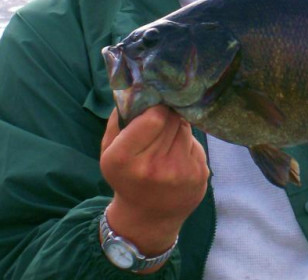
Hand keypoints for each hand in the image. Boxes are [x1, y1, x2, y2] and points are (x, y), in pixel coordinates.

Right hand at [100, 106, 208, 258]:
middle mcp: (152, 167)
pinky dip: (188, 146)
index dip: (156, 109)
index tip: (154, 111)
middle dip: (168, 117)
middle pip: (172, 120)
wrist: (147, 218)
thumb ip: (118, 120)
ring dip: (179, 130)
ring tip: (168, 144)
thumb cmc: (127, 178)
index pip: (153, 117)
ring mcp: (179, 173)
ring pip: (187, 130)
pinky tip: (178, 158)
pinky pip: (197, 145)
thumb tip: (134, 89)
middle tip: (163, 123)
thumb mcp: (109, 152)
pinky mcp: (199, 176)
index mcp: (123, 158)